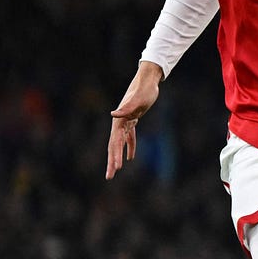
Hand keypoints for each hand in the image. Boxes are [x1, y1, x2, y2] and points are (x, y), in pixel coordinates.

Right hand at [106, 61, 162, 178]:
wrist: (148, 81)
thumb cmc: (144, 90)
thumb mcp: (138, 100)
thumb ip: (126, 108)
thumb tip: (113, 114)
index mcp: (119, 121)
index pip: (115, 143)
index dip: (114, 156)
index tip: (116, 168)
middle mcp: (119, 123)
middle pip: (113, 146)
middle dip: (112, 162)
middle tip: (109, 177)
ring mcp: (125, 122)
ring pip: (119, 144)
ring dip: (117, 157)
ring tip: (115, 171)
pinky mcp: (132, 120)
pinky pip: (129, 137)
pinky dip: (129, 147)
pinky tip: (130, 158)